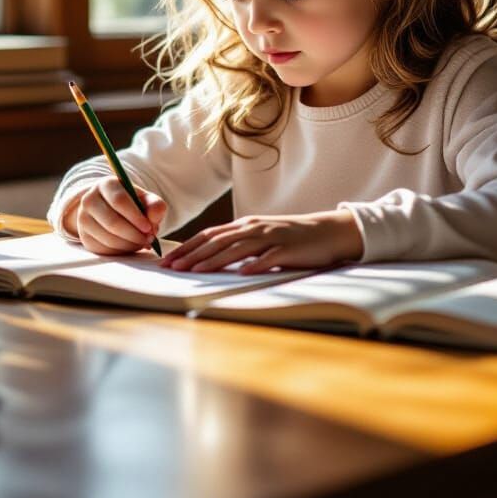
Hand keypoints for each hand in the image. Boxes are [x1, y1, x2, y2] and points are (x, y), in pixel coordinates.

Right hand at [69, 178, 167, 255]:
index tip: (149, 228)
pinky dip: (122, 251)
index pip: (119, 201)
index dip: (136, 217)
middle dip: (134, 234)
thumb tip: (154, 216)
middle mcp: (89, 200)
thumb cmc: (131, 204)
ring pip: (108, 238)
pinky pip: (104, 249)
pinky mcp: (85, 238)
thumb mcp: (145, 199)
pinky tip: (131, 245)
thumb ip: (155, 205)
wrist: (110, 210)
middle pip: (112, 222)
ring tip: (142, 242)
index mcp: (106, 185)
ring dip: (130, 244)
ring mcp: (83, 220)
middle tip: (149, 239)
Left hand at [161, 210, 363, 273]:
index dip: (188, 247)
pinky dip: (254, 264)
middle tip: (172, 268)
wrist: (328, 231)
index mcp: (246, 225)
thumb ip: (240, 245)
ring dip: (214, 260)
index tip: (168, 260)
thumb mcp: (262, 237)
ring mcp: (270, 238)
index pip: (209, 235)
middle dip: (192, 255)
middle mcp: (254, 228)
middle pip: (217, 241)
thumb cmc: (292, 237)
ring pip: (237, 249)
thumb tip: (212, 258)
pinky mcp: (287, 249)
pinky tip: (241, 273)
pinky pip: (268, 258)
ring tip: (195, 271)